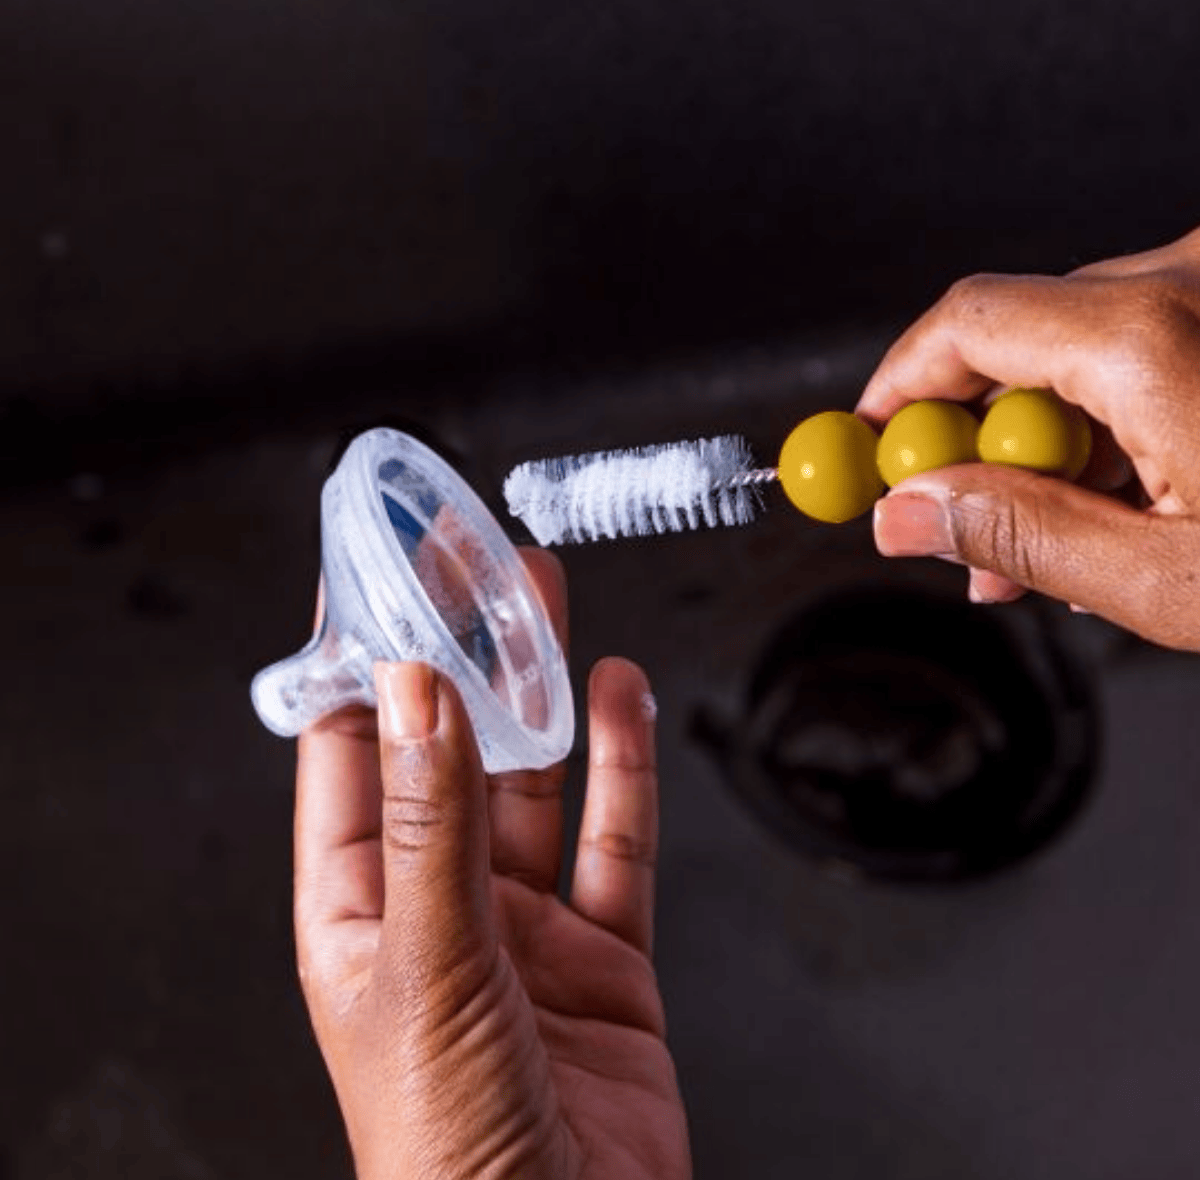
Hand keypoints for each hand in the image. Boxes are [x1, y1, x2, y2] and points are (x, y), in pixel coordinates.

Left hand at [294, 548, 690, 1179]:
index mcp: (358, 911)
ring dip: (541, 694)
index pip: (346, 752)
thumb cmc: (450, 1154)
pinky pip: (616, 842)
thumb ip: (431, 825)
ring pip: (534, 782)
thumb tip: (413, 693)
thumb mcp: (429, 970)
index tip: (377, 578)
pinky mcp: (604, 957)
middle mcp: (438, 908)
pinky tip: (618, 700)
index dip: (362, 660)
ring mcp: (524, 930)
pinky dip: (623, 768)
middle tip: (474, 566)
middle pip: (448, 748)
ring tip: (545, 605)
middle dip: (461, 655)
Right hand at [858, 225, 1199, 650]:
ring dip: (1047, 444)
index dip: (897, 391)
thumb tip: (907, 512)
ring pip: (1083, 347)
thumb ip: (1017, 535)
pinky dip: (1113, 420)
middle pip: (1020, 339)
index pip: (967, 324)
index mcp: (1157, 334)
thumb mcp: (1168, 579)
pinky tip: (1122, 500)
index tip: (869, 449)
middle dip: (975, 441)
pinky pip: (1146, 344)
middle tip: (959, 528)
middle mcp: (1195, 278)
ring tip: (1054, 544)